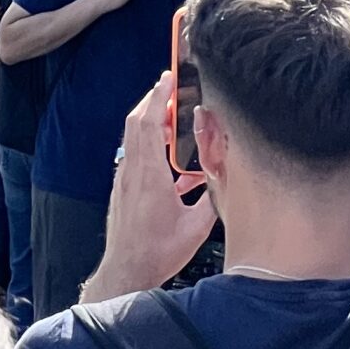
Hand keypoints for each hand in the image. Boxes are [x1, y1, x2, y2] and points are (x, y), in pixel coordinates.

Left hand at [82, 72, 216, 304]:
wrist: (127, 270)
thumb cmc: (158, 252)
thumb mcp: (196, 228)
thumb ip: (212, 200)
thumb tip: (225, 178)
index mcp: (150, 174)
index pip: (149, 123)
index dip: (158, 97)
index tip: (168, 78)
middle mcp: (132, 171)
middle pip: (137, 123)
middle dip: (152, 102)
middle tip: (171, 90)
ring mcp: (124, 179)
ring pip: (134, 139)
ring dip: (151, 124)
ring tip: (173, 122)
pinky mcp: (123, 189)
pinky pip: (135, 157)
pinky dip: (150, 147)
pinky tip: (170, 163)